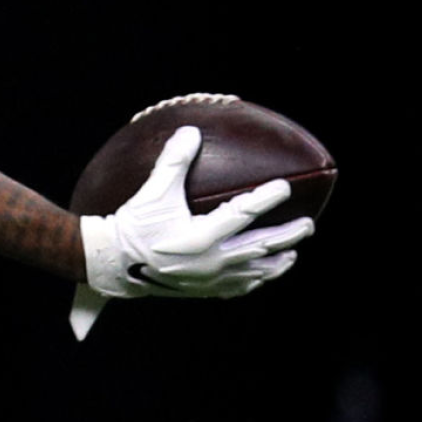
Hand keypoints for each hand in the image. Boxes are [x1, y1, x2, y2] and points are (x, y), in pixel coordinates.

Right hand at [80, 125, 311, 299]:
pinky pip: (237, 288)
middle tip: (308, 225)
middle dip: (288, 235)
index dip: (266, 199)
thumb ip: (173, 162)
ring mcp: (210, 278)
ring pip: (254, 272)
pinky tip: (261, 276)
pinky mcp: (203, 289)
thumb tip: (190, 131)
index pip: (243, 214)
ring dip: (277, 262)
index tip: (285, 187)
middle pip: (261, 247)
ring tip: (292, 253)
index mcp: (201, 236)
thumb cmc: (133, 225)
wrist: (113, 265)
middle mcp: (212, 261)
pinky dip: (254, 281)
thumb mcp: (152, 192)